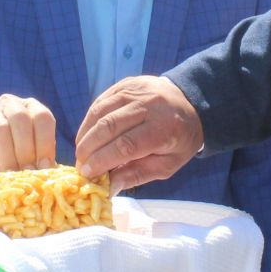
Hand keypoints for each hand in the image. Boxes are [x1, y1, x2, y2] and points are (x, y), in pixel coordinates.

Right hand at [0, 94, 56, 174]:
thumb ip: (40, 158)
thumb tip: (49, 171)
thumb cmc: (10, 154)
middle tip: (26, 172)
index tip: (44, 166)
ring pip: (1, 128)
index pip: (42, 117)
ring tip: (10, 174)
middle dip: (25, 150)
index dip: (45, 143)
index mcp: (31, 108)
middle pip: (21, 120)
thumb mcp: (29, 153)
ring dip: (7, 156)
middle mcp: (11, 104)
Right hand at [74, 76, 204, 192]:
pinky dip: (89, 121)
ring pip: (101, 112)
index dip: (103, 160)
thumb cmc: (178, 139)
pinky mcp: (125, 83)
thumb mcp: (167, 165)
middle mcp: (149, 104)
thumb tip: (109, 188)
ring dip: (85, 135)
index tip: (88, 174)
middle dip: (89, 149)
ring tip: (80, 153)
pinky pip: (101, 102)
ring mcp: (136, 90)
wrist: (190, 103)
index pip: (126, 145)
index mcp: (164, 128)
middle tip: (80, 166)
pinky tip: (86, 136)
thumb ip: (138, 175)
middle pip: (109, 126)